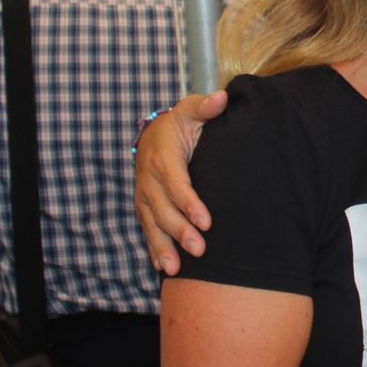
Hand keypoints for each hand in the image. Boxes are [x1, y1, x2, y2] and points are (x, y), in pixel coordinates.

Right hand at [135, 91, 226, 273]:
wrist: (152, 133)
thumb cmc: (178, 124)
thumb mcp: (190, 111)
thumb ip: (205, 107)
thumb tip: (222, 99)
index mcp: (163, 157)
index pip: (176, 184)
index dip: (189, 204)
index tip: (206, 221)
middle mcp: (149, 179)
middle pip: (164, 210)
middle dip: (180, 231)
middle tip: (199, 249)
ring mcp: (144, 195)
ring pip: (152, 224)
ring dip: (164, 247)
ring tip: (176, 268)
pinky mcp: (144, 206)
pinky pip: (146, 229)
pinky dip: (153, 249)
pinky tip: (164, 267)